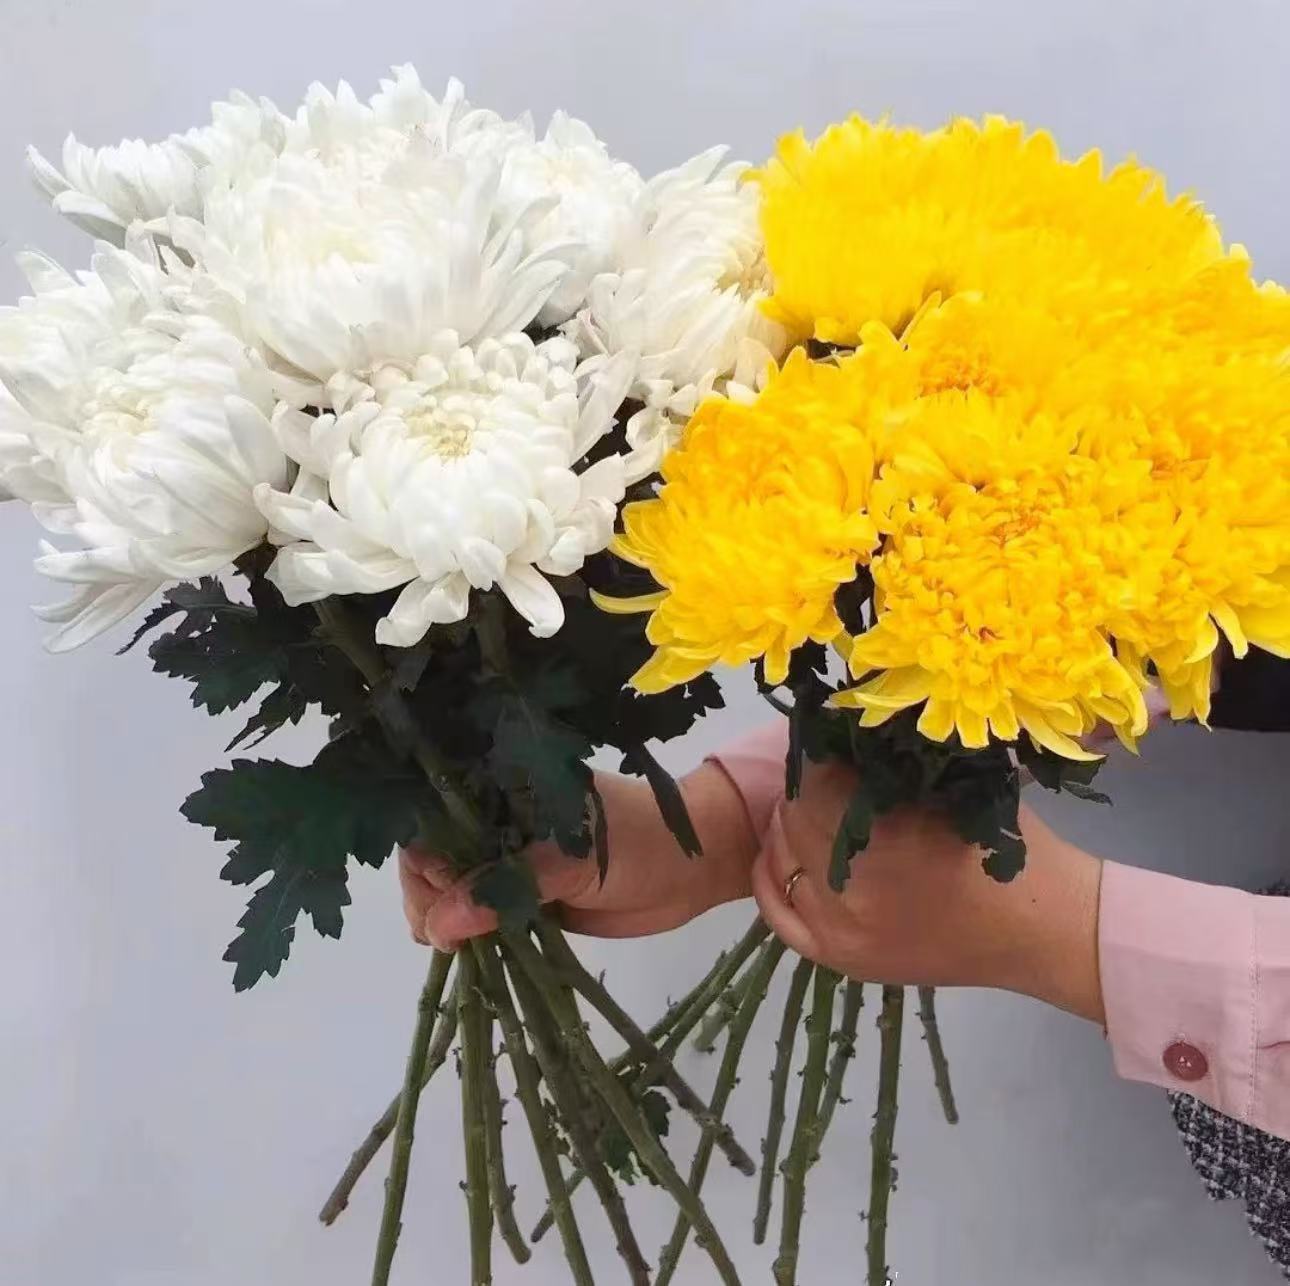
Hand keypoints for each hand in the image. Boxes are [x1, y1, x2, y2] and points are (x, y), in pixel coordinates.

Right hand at [400, 763, 757, 949]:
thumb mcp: (574, 858)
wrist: (696, 866)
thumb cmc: (640, 840)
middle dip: (428, 899)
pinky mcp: (527, 900)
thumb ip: (510, 886)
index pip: (436, 818)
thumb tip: (441, 924)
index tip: (437, 895)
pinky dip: (470, 940)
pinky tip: (468, 956)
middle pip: (433, 860)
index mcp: (505, 790)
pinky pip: (483, 920)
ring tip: (460, 950)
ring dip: (445, 924)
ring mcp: (511, 864)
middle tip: (446, 936)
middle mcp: (499, 824)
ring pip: (452, 895)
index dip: (425, 858)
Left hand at [751, 759, 1105, 1022]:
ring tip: (808, 809)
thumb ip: (896, 761)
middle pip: (794, 816)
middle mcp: (852, 885)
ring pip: (782, 858)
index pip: (815, 778)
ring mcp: (841, 927)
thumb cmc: (1008, 846)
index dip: (817, 751)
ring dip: (789, 828)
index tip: (825, 737)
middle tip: (820, 772)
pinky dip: (772, 878)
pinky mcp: (840, 958)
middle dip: (805, 788)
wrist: (1042, 929)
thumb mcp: (956, 783)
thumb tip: (842, 724)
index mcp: (885, 835)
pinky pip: (780, 914)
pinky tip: (781, 854)